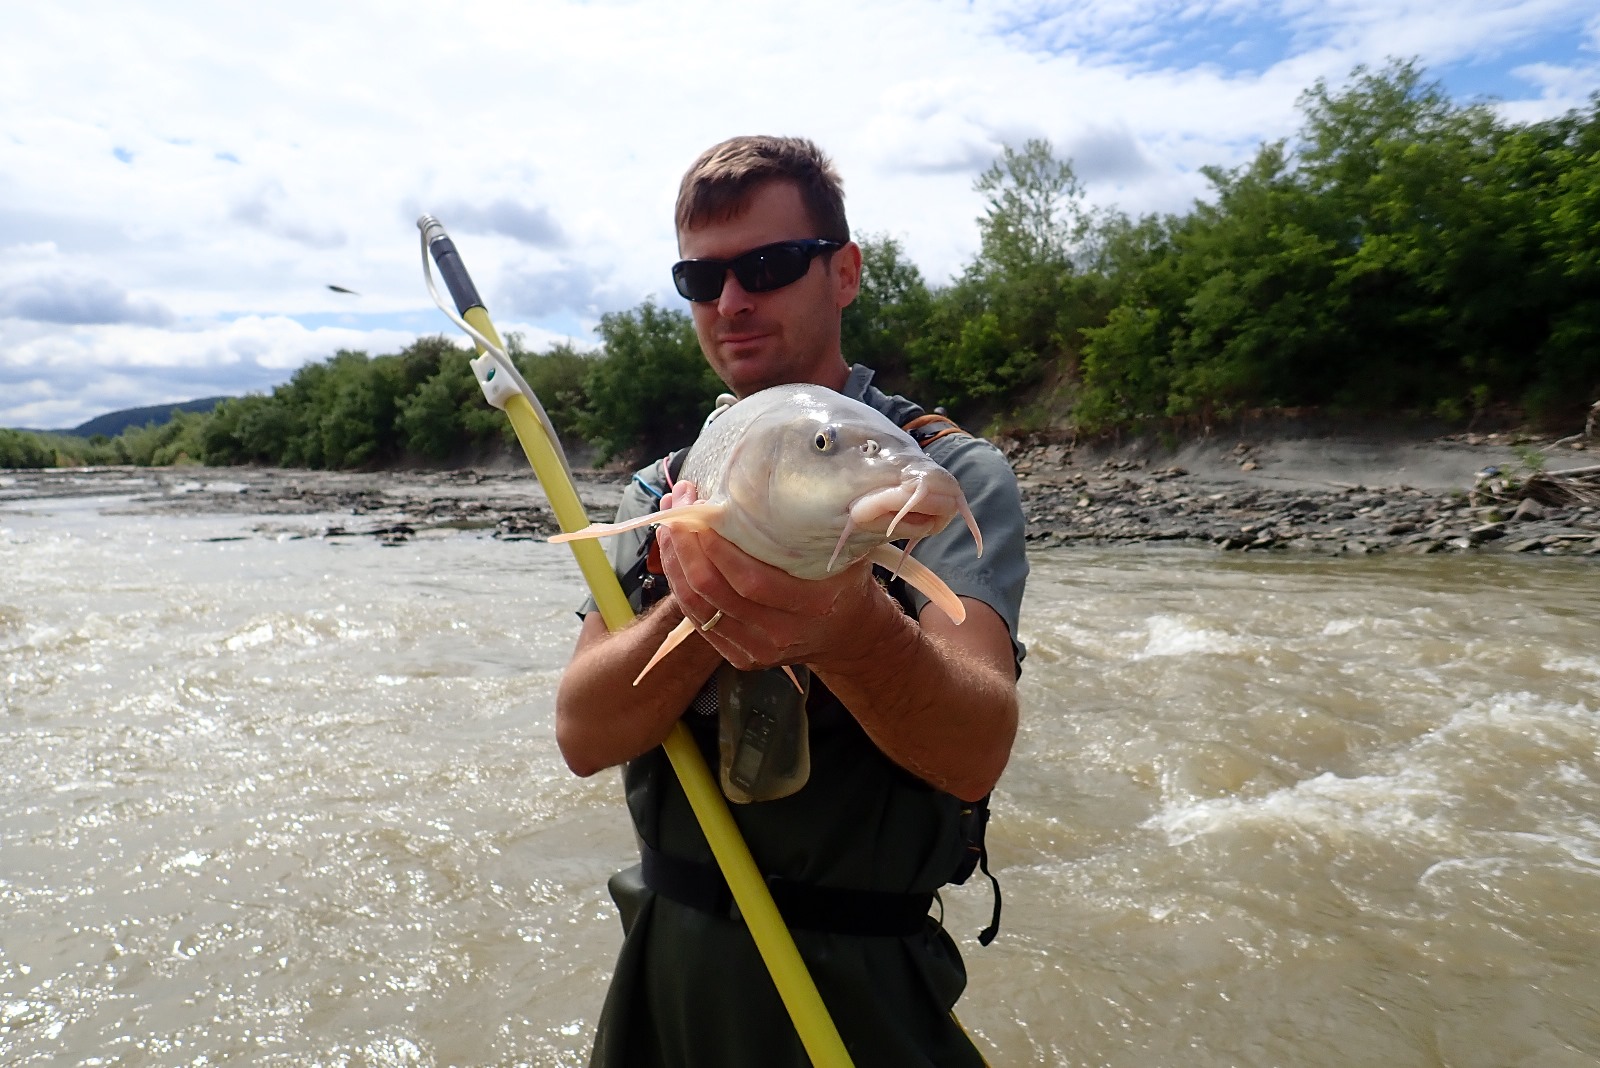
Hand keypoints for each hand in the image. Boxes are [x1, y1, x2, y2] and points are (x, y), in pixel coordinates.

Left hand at [656, 480, 885, 671]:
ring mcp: (757, 649)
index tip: (702, 512)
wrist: (848, 633)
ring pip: (698, 607)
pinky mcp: (739, 656)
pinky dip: (679, 584)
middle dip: (687, 547)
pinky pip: (698, 619)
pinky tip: (674, 555)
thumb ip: (828, 525)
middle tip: (678, 508)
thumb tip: (809, 478)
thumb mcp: (847, 553)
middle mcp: (780, 633)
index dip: (719, 548)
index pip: (752, 580)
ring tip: (668, 526)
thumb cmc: (844, 581)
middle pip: (716, 592)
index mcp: (811, 605)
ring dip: (675, 564)